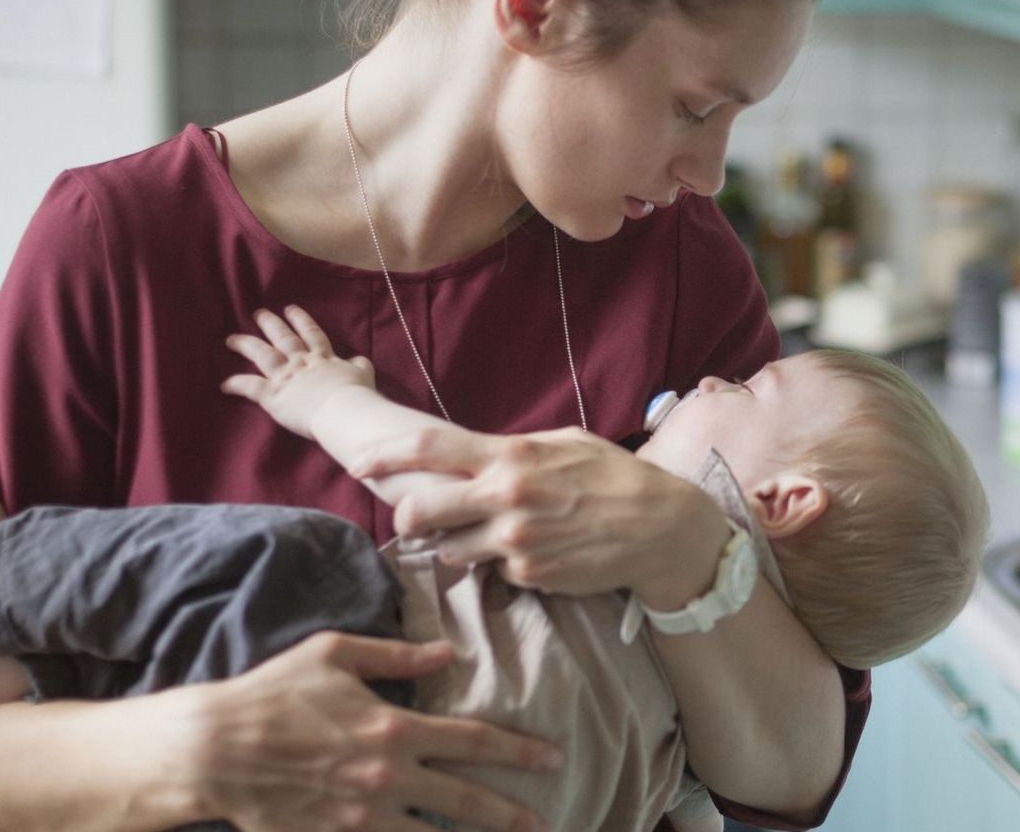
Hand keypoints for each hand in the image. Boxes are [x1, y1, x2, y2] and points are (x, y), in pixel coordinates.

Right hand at [188, 631, 558, 831]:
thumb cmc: (271, 693)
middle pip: (466, 801)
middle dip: (511, 813)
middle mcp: (386, 776)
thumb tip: (447, 653)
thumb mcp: (334, 654)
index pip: (472, 741)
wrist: (211, 750)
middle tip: (544, 821)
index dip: (517, 751)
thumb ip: (396, 655)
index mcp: (392, 727)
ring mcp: (362, 817)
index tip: (550, 759)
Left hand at [222, 306, 375, 437]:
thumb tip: (358, 360)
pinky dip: (236, 384)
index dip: (300, 320)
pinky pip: (250, 387)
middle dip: (270, 324)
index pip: (311, 334)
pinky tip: (224, 384)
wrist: (344, 410)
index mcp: (323, 358)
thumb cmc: (357, 395)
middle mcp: (301, 362)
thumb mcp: (364, 374)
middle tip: (259, 314)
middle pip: (283, 338)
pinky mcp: (273, 394)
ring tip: (232, 339)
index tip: (291, 310)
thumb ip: (358, 365)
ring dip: (246, 345)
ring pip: (262, 354)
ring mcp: (285, 376)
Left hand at [353, 427, 729, 605]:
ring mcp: (515, 542)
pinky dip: (505, 564)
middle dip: (408, 518)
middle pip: (421, 510)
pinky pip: (496, 572)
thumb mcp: (564, 443)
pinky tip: (539, 551)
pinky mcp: (529, 575)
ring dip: (460, 545)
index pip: (429, 448)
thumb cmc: (615, 477)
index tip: (358, 463)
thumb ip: (513, 449)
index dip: (384, 455)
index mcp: (512, 456)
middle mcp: (506, 498)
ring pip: (452, 549)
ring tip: (499, 534)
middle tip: (415, 520)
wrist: (661, 529)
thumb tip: (472, 454)